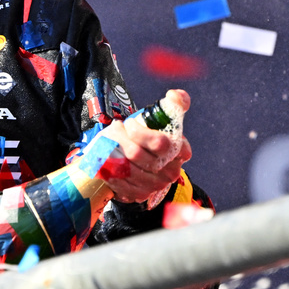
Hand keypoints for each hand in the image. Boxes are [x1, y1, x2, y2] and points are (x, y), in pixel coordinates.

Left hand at [99, 89, 192, 204]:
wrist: (134, 161)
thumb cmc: (145, 136)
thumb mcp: (160, 117)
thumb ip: (175, 102)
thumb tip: (175, 95)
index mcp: (179, 149)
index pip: (161, 143)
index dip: (141, 133)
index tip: (129, 125)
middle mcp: (171, 170)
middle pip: (138, 154)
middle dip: (122, 141)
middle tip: (116, 133)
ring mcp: (156, 184)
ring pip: (128, 168)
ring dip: (115, 154)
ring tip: (111, 145)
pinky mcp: (141, 193)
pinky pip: (122, 182)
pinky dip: (112, 171)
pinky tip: (109, 163)